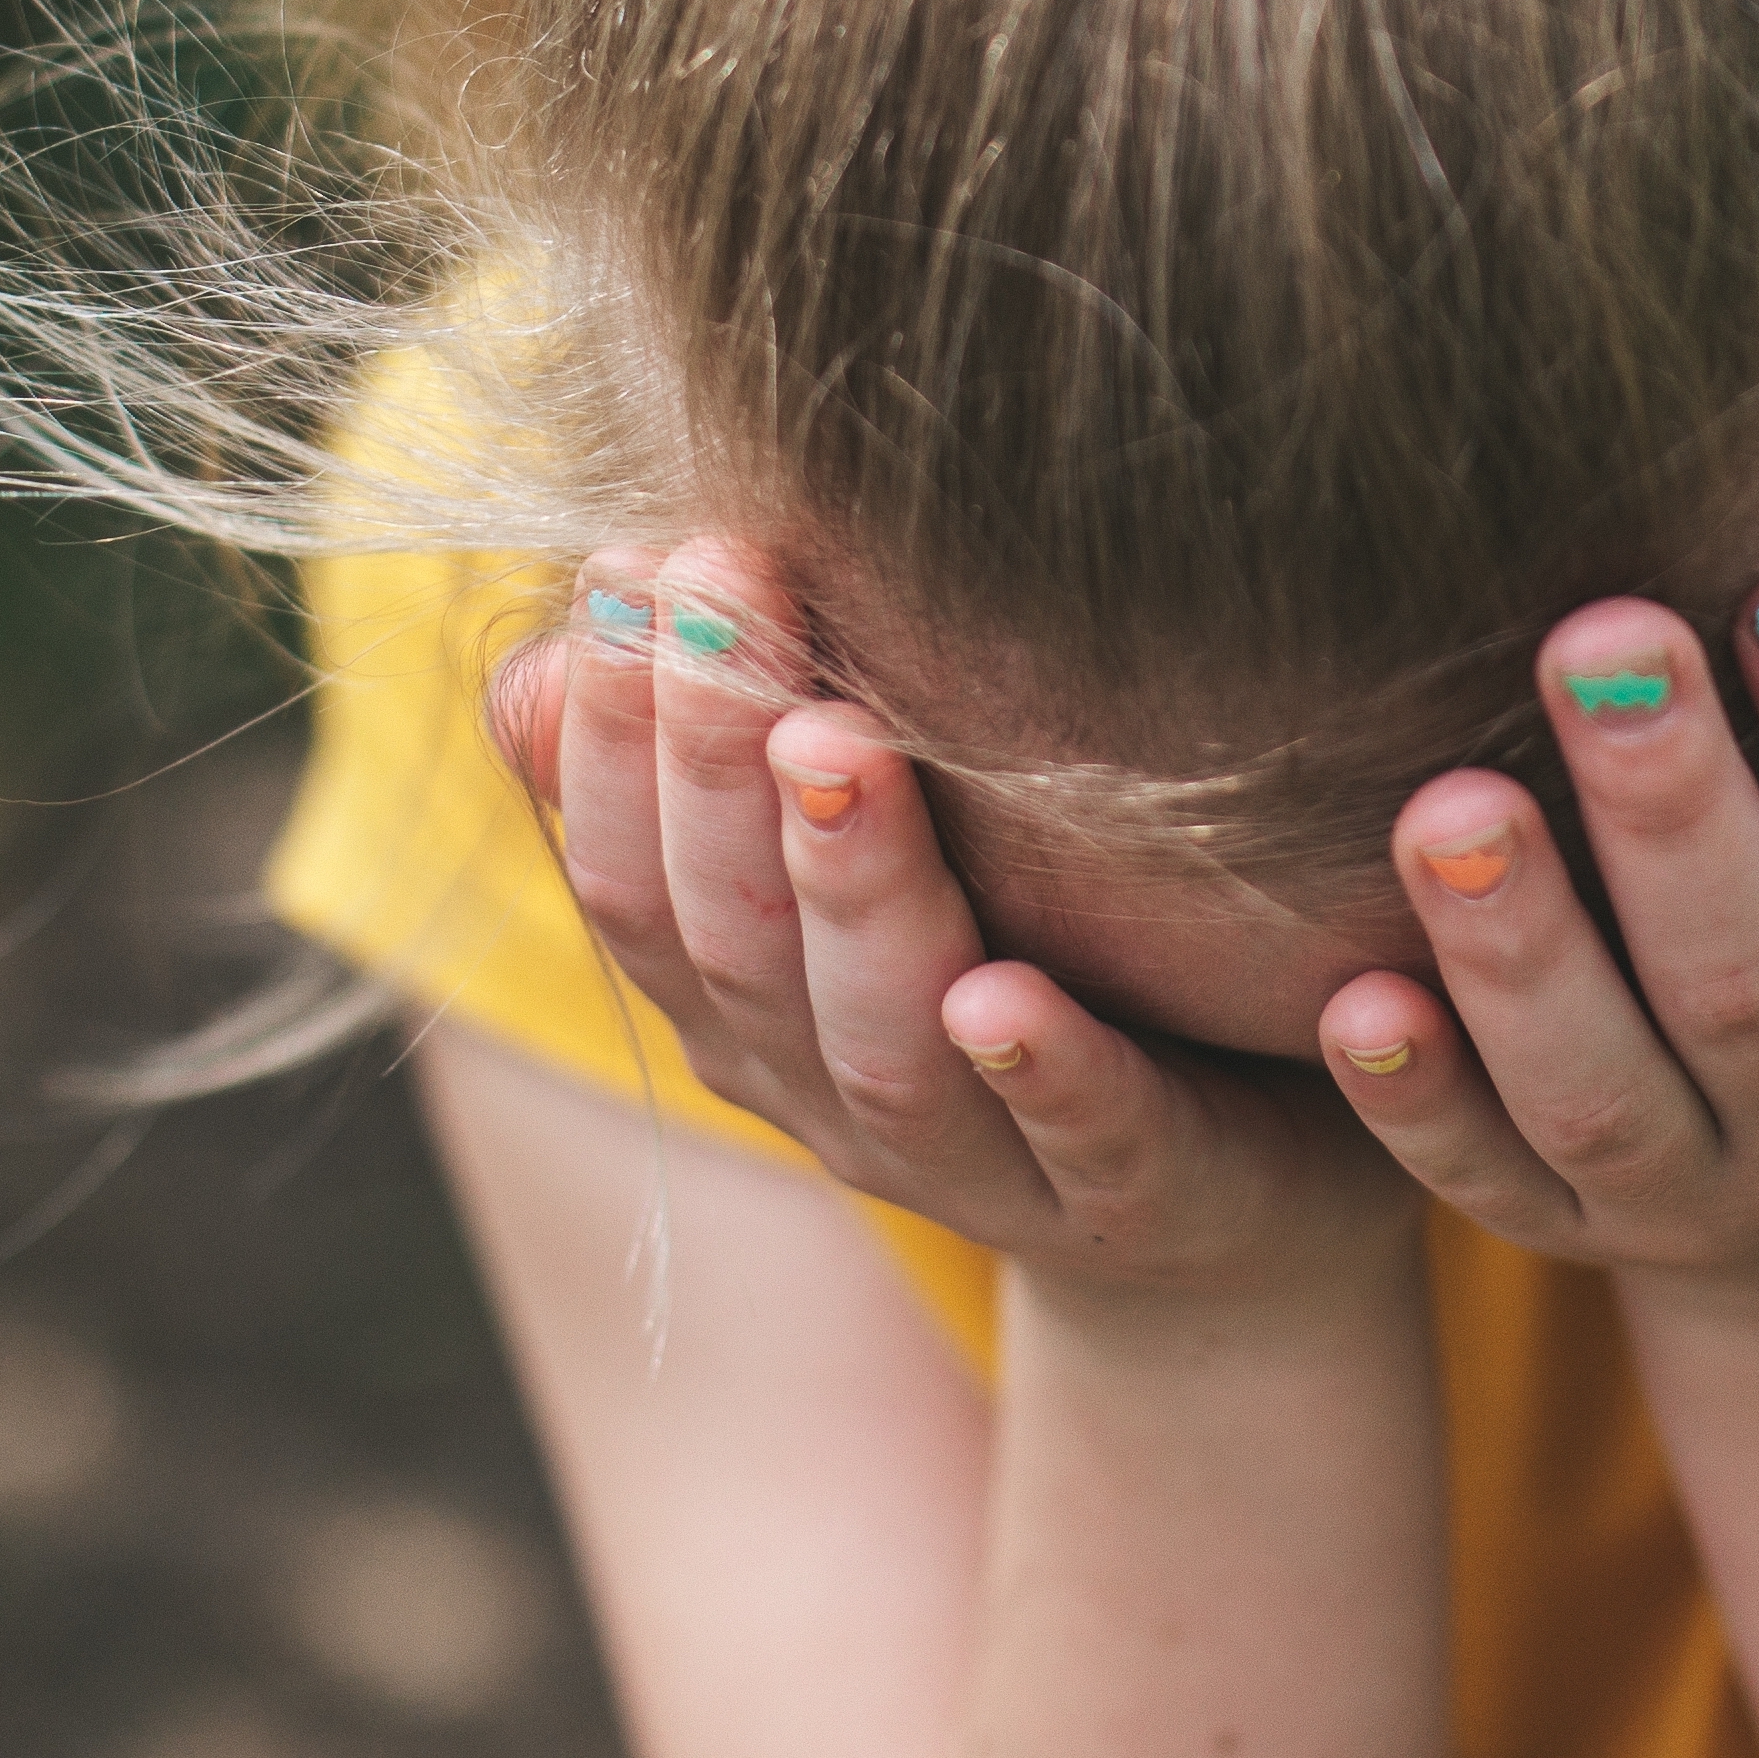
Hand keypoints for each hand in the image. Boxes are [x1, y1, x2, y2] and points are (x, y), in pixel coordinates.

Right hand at [490, 537, 1421, 1316]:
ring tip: (837, 747)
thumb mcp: (869, 855)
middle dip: (714, 759)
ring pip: (885, 1043)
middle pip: (743, 941)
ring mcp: (982, 1160)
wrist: (1225, 1189)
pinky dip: (1041, 1069)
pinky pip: (1086, 1139)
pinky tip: (1006, 991)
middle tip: (723, 592)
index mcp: (754, 1012)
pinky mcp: (1135, 1187)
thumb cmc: (1035, 957)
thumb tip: (533, 665)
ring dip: (851, 889)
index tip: (625, 568)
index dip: (616, 736)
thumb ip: (727, 773)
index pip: (642, 883)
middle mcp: (836, 1096)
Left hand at [1315, 579, 1758, 1334]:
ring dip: (1518, 949)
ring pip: (1599, 1094)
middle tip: (1602, 633)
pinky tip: (1353, 994)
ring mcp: (1692, 1195)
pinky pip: (1481, 1185)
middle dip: (1673, 811)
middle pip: (1751, 990)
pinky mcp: (1559, 1229)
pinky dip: (1416, 1101)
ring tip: (1449, 802)